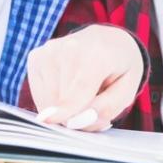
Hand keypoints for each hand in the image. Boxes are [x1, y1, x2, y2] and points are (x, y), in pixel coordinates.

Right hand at [27, 25, 145, 131]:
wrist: (106, 40)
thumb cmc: (118, 68)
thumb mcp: (127, 91)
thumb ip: (105, 109)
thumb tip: (73, 122)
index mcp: (98, 53)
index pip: (80, 86)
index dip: (67, 108)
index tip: (50, 120)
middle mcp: (69, 47)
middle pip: (63, 99)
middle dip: (75, 114)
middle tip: (93, 104)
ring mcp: (49, 51)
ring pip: (49, 99)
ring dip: (63, 108)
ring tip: (81, 92)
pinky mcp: (35, 58)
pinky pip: (39, 95)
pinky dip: (52, 101)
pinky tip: (66, 87)